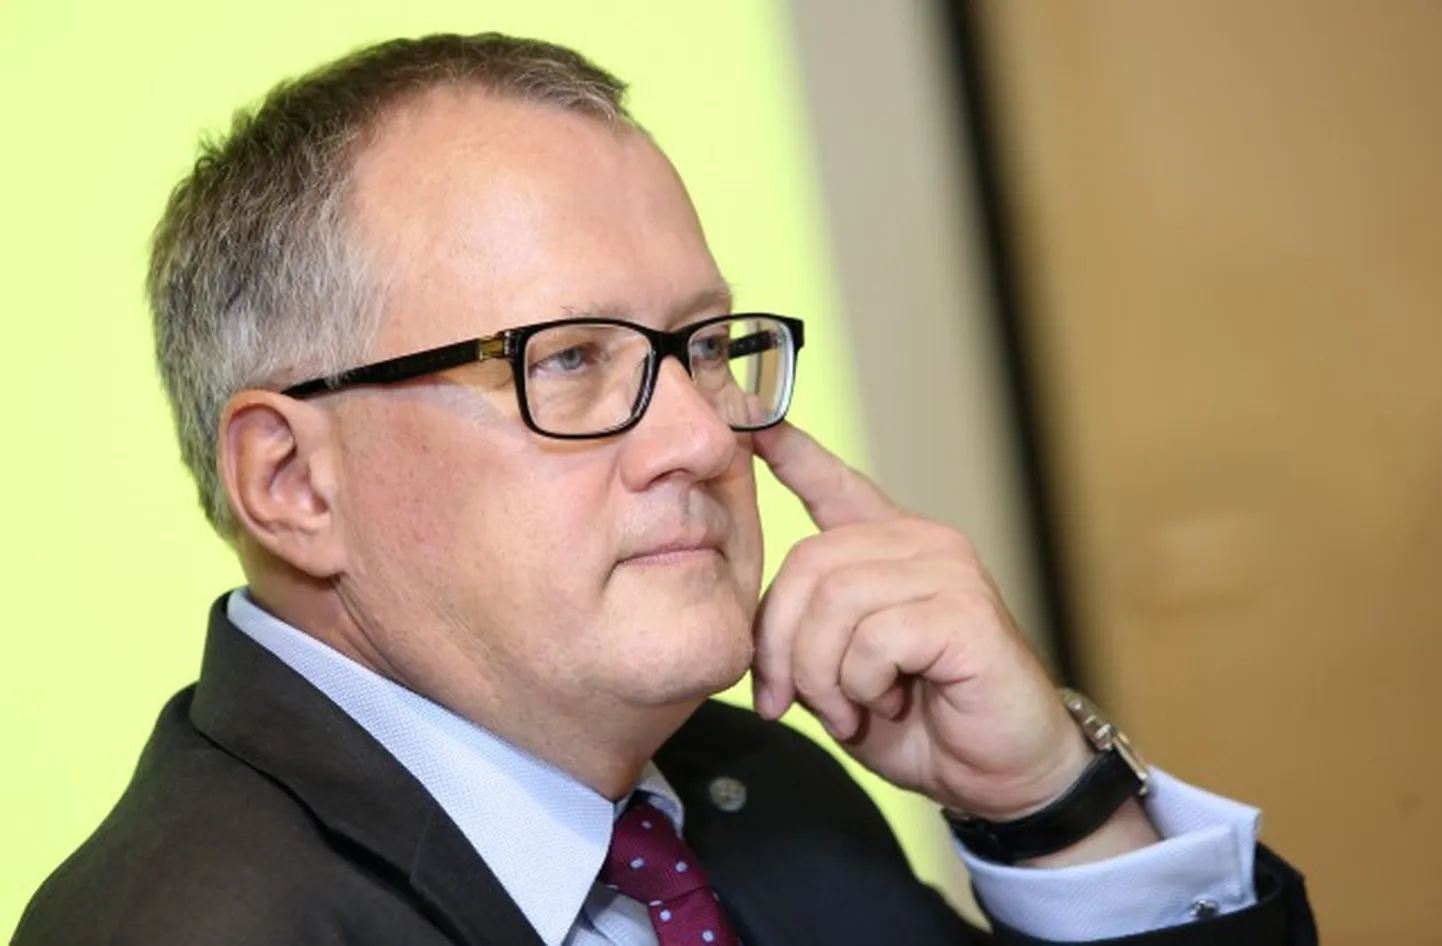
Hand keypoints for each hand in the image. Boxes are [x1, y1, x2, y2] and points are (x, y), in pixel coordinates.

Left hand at [750, 422, 1093, 821]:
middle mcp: (921, 543)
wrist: (1002, 774)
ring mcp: (948, 569)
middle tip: (794, 701)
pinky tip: (890, 701)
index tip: (749, 419)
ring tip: (853, 709)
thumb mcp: (842, 674)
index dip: (789, 450)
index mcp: (890, 550)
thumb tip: (748, 636)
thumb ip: (804, 636)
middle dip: (782, 646)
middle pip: (806, 564)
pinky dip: (864, 684)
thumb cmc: (925, 721)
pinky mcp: (966, 609)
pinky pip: (874, 637)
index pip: (834, 482)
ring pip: (835, 603)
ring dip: (825, 675)